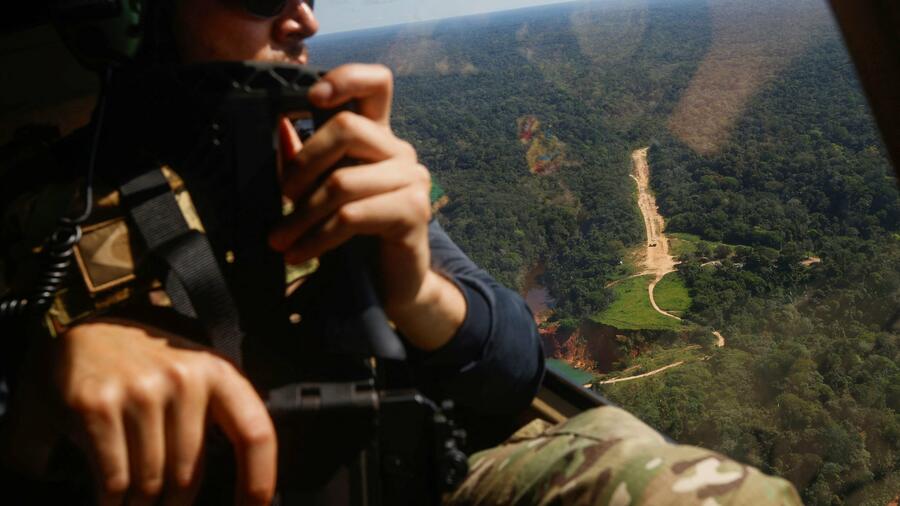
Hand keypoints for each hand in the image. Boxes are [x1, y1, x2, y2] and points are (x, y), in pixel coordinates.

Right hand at [2, 320, 275, 505]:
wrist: (85, 331)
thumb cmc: (150, 368)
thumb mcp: (197, 378)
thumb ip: (220, 421)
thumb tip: (242, 491)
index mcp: (218, 374)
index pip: (255, 434)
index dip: (259, 481)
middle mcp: (183, 380)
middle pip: (190, 477)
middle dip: (176, 505)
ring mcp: (139, 393)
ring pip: (150, 484)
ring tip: (135, 501)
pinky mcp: (97, 407)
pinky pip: (114, 481)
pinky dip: (110, 502)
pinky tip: (108, 500)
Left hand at [269, 64, 465, 349]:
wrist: (392, 288)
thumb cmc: (357, 239)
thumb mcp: (324, 196)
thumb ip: (307, 163)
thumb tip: (281, 128)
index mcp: (379, 140)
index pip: (376, 84)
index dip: (346, 78)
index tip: (312, 97)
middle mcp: (400, 153)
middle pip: (347, 126)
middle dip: (303, 164)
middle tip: (282, 198)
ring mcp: (412, 180)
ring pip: (343, 181)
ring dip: (302, 216)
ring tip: (280, 240)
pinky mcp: (414, 212)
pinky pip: (353, 215)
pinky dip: (318, 237)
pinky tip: (300, 254)